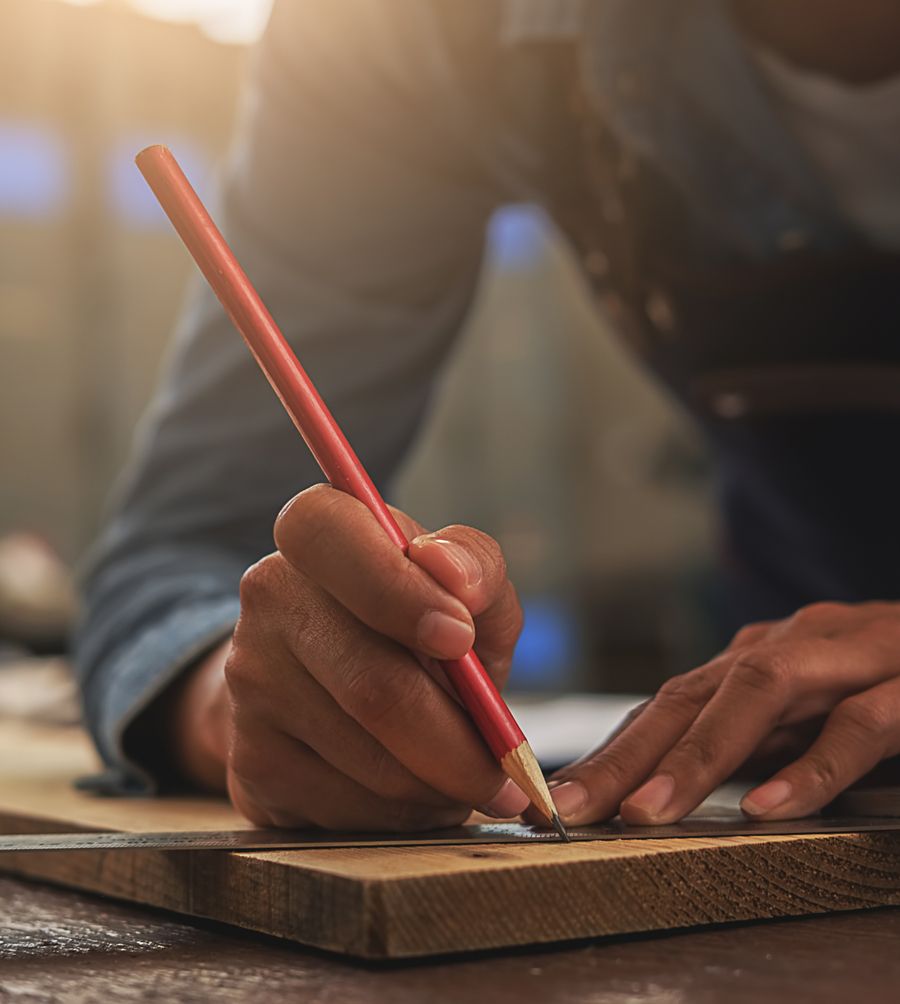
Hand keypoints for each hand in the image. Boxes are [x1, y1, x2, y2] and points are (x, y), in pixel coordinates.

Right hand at [169, 483, 528, 829]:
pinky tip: (419, 791)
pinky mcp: (250, 759)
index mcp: (316, 529)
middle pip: (370, 684)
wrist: (336, 686)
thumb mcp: (462, 586)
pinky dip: (406, 812)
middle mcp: (268, 596)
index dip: (396, 590)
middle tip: (504, 768)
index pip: (327, 534)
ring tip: (466, 776)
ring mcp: (249, 682)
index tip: (459, 638)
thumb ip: (476, 567)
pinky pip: (349, 808)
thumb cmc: (415, 626)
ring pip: (370, 760)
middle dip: (457, 741)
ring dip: (440, 785)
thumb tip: (455, 576)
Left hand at [545, 602, 899, 825]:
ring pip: (759, 694)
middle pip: (691, 697)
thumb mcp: (806, 714)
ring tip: (646, 811)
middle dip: (624, 755)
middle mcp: (789, 648)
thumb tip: (662, 789)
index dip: (610, 751)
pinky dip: (812, 766)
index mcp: (757, 659)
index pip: (668, 705)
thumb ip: (747, 742)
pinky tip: (771, 807)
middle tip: (570, 808)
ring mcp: (847, 657)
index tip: (557, 799)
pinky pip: (857, 724)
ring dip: (697, 755)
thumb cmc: (883, 683)